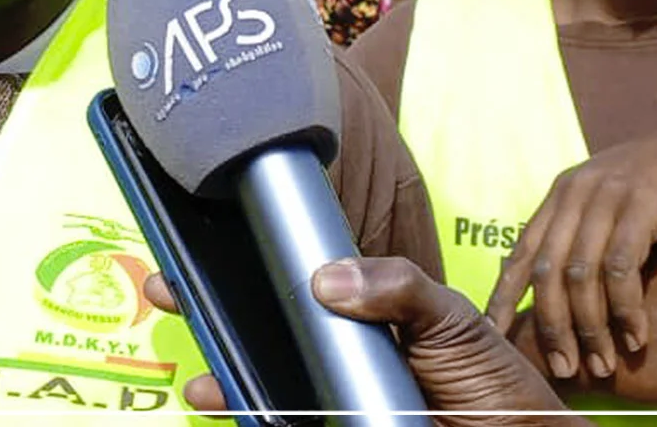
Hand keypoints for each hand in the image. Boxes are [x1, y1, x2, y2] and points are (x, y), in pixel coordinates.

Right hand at [146, 259, 571, 417]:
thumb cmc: (488, 375)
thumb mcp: (449, 314)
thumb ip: (397, 285)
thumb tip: (327, 279)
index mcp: (356, 310)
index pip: (288, 279)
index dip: (241, 264)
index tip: (197, 248)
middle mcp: (332, 349)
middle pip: (258, 327)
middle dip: (209, 311)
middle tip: (168, 292)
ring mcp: (328, 393)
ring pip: (260, 379)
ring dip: (224, 376)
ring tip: (203, 381)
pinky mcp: (330, 422)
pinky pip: (282, 418)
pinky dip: (255, 414)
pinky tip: (235, 408)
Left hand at [485, 116, 656, 383]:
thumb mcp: (623, 218)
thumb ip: (595, 248)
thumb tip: (572, 302)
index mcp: (564, 193)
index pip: (520, 251)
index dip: (504, 296)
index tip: (498, 335)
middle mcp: (576, 190)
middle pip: (543, 270)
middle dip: (549, 326)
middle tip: (562, 368)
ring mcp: (606, 194)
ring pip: (578, 274)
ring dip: (588, 327)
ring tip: (601, 365)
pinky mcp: (641, 202)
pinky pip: (619, 266)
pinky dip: (624, 308)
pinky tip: (635, 338)